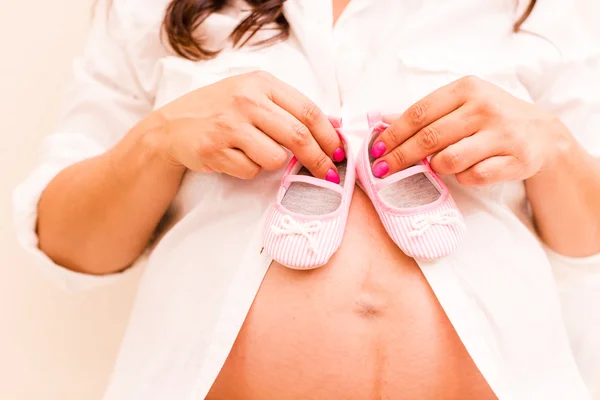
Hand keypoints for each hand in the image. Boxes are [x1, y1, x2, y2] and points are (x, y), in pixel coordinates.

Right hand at [147, 71, 343, 181]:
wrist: (172, 125)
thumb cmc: (220, 110)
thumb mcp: (252, 94)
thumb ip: (286, 108)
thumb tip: (329, 131)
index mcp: (261, 83)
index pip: (308, 111)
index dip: (329, 135)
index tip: (338, 152)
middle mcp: (246, 101)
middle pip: (298, 136)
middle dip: (318, 160)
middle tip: (328, 174)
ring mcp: (229, 125)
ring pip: (275, 158)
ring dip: (274, 163)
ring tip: (256, 152)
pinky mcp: (215, 149)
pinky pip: (251, 170)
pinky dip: (249, 169)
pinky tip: (235, 157)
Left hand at [370, 76, 572, 185]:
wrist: (542, 133)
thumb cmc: (491, 118)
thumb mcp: (461, 104)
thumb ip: (425, 113)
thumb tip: (382, 121)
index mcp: (467, 89)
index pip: (419, 113)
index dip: (393, 134)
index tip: (375, 150)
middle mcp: (484, 107)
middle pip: (429, 138)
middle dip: (400, 157)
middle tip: (381, 171)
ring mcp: (502, 133)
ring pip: (449, 160)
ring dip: (436, 168)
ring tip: (437, 166)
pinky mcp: (516, 159)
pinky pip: (473, 176)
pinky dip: (462, 178)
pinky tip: (465, 170)